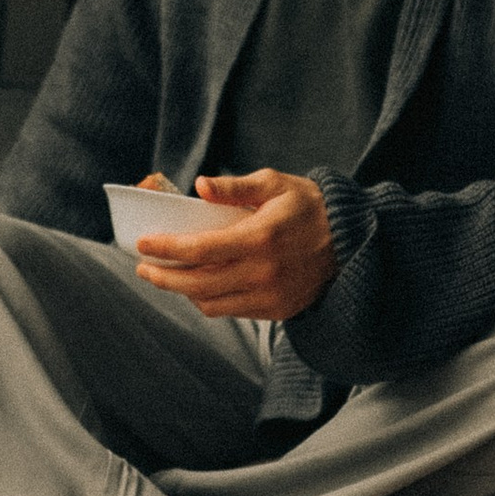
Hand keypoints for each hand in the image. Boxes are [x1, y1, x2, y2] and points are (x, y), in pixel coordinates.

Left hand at [133, 170, 337, 321]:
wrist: (352, 242)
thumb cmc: (308, 206)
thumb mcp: (275, 185)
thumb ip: (235, 187)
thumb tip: (199, 185)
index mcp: (260, 238)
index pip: (200, 249)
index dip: (165, 248)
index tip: (142, 244)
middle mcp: (263, 272)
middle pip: (197, 283)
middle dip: (163, 277)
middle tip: (143, 267)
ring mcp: (270, 296)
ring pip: (210, 303)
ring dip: (181, 292)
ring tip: (164, 277)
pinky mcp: (276, 310)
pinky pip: (230, 311)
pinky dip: (207, 301)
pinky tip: (195, 287)